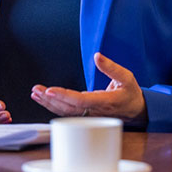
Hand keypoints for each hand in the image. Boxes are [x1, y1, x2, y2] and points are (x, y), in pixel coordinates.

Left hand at [30, 52, 145, 122]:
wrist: (136, 110)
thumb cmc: (130, 93)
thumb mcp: (127, 77)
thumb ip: (111, 67)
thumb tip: (97, 55)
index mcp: (105, 102)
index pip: (81, 101)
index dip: (65, 96)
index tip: (50, 91)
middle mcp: (95, 111)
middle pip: (69, 108)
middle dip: (51, 99)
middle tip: (37, 90)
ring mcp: (89, 115)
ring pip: (66, 112)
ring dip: (49, 103)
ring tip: (35, 93)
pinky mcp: (85, 115)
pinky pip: (67, 112)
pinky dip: (53, 106)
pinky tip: (43, 98)